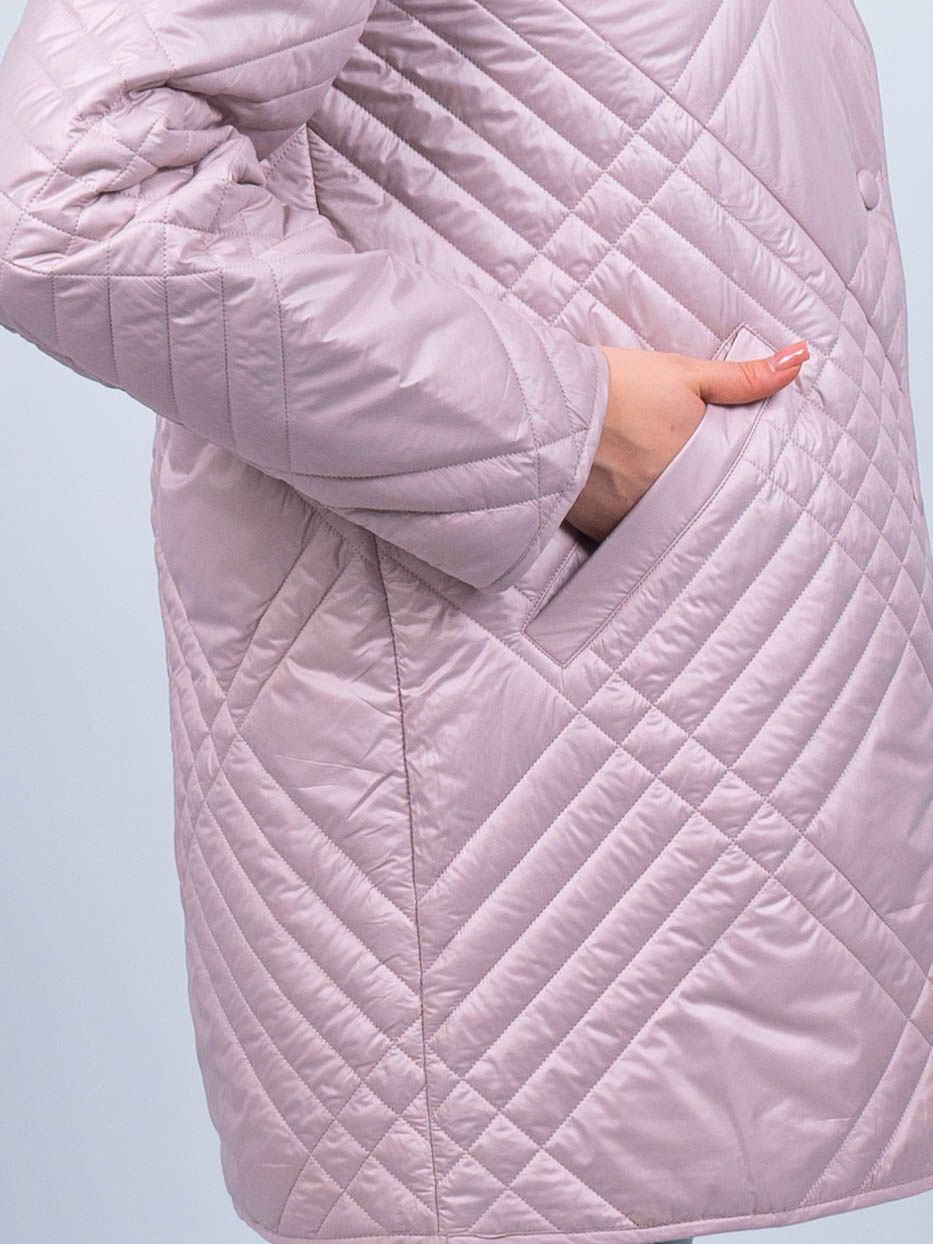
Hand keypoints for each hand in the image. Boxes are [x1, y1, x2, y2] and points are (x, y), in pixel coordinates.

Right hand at [566, 339, 809, 540]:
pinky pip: (628, 538)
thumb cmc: (620, 385)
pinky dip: (633, 528)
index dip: (738, 488)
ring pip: (665, 529)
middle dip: (705, 507)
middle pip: (699, 514)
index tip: (742, 488)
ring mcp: (632, 521)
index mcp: (698, 467)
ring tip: (666, 505)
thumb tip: (801, 358)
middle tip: (709, 502)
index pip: (733, 489)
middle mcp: (668, 503)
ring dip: (670, 521)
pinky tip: (634, 512)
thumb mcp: (686, 374)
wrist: (551, 404)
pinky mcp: (599, 531)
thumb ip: (746, 377)